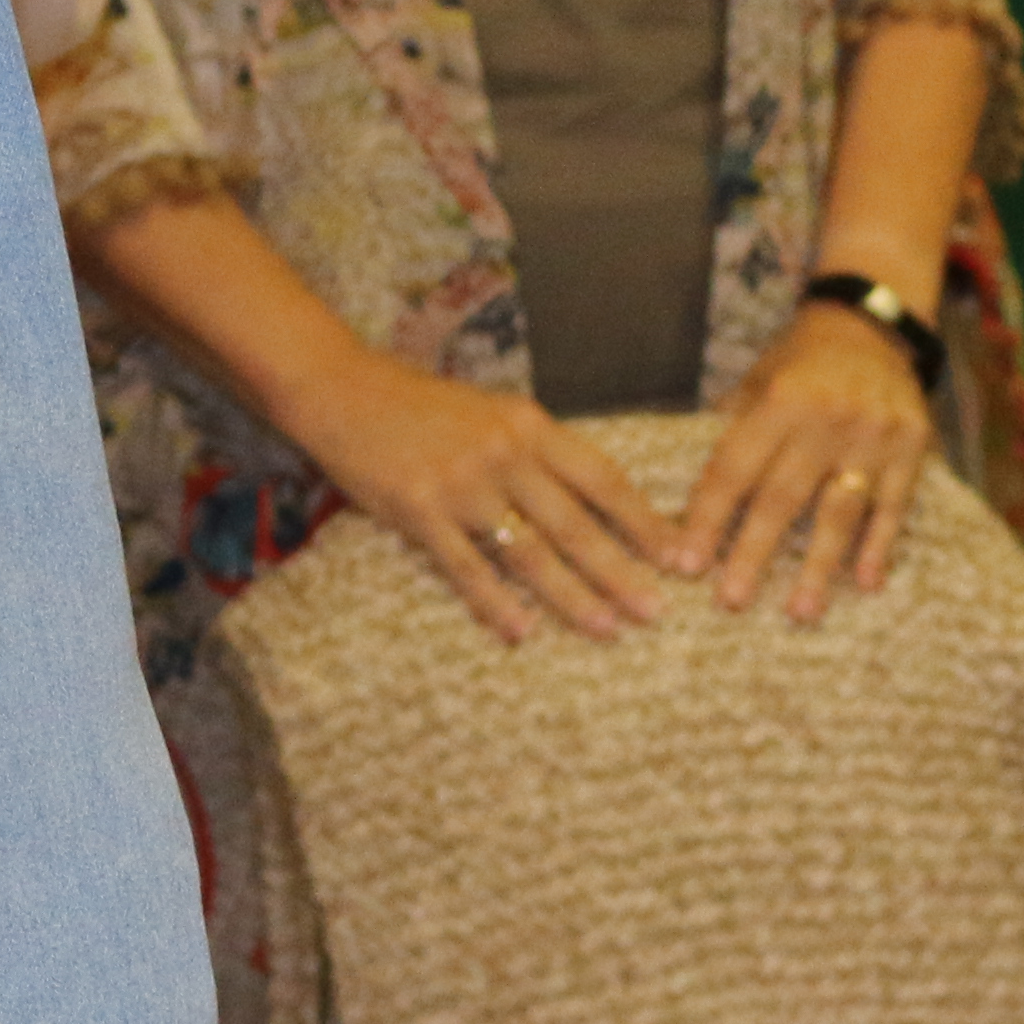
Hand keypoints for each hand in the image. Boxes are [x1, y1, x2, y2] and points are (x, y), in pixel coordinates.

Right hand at [302, 349, 671, 647]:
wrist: (346, 392)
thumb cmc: (424, 406)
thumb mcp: (493, 414)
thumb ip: (536, 451)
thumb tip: (589, 498)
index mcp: (530, 426)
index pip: (603, 478)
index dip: (643, 520)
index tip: (677, 555)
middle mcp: (505, 455)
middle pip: (575, 523)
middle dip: (620, 571)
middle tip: (655, 612)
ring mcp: (462, 486)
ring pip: (530, 551)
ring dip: (570, 595)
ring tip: (605, 629)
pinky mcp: (420, 513)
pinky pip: (467, 567)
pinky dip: (496, 602)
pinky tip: (521, 631)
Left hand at [685, 296, 934, 622]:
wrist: (872, 325)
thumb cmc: (800, 362)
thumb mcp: (757, 380)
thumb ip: (731, 433)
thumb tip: (685, 501)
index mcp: (779, 400)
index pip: (735, 468)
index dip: (708, 518)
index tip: (686, 565)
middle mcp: (826, 418)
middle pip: (783, 497)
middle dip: (754, 552)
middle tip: (731, 602)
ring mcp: (872, 436)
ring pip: (840, 510)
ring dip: (818, 565)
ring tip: (800, 612)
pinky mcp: (911, 448)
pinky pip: (893, 506)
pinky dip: (879, 546)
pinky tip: (864, 583)